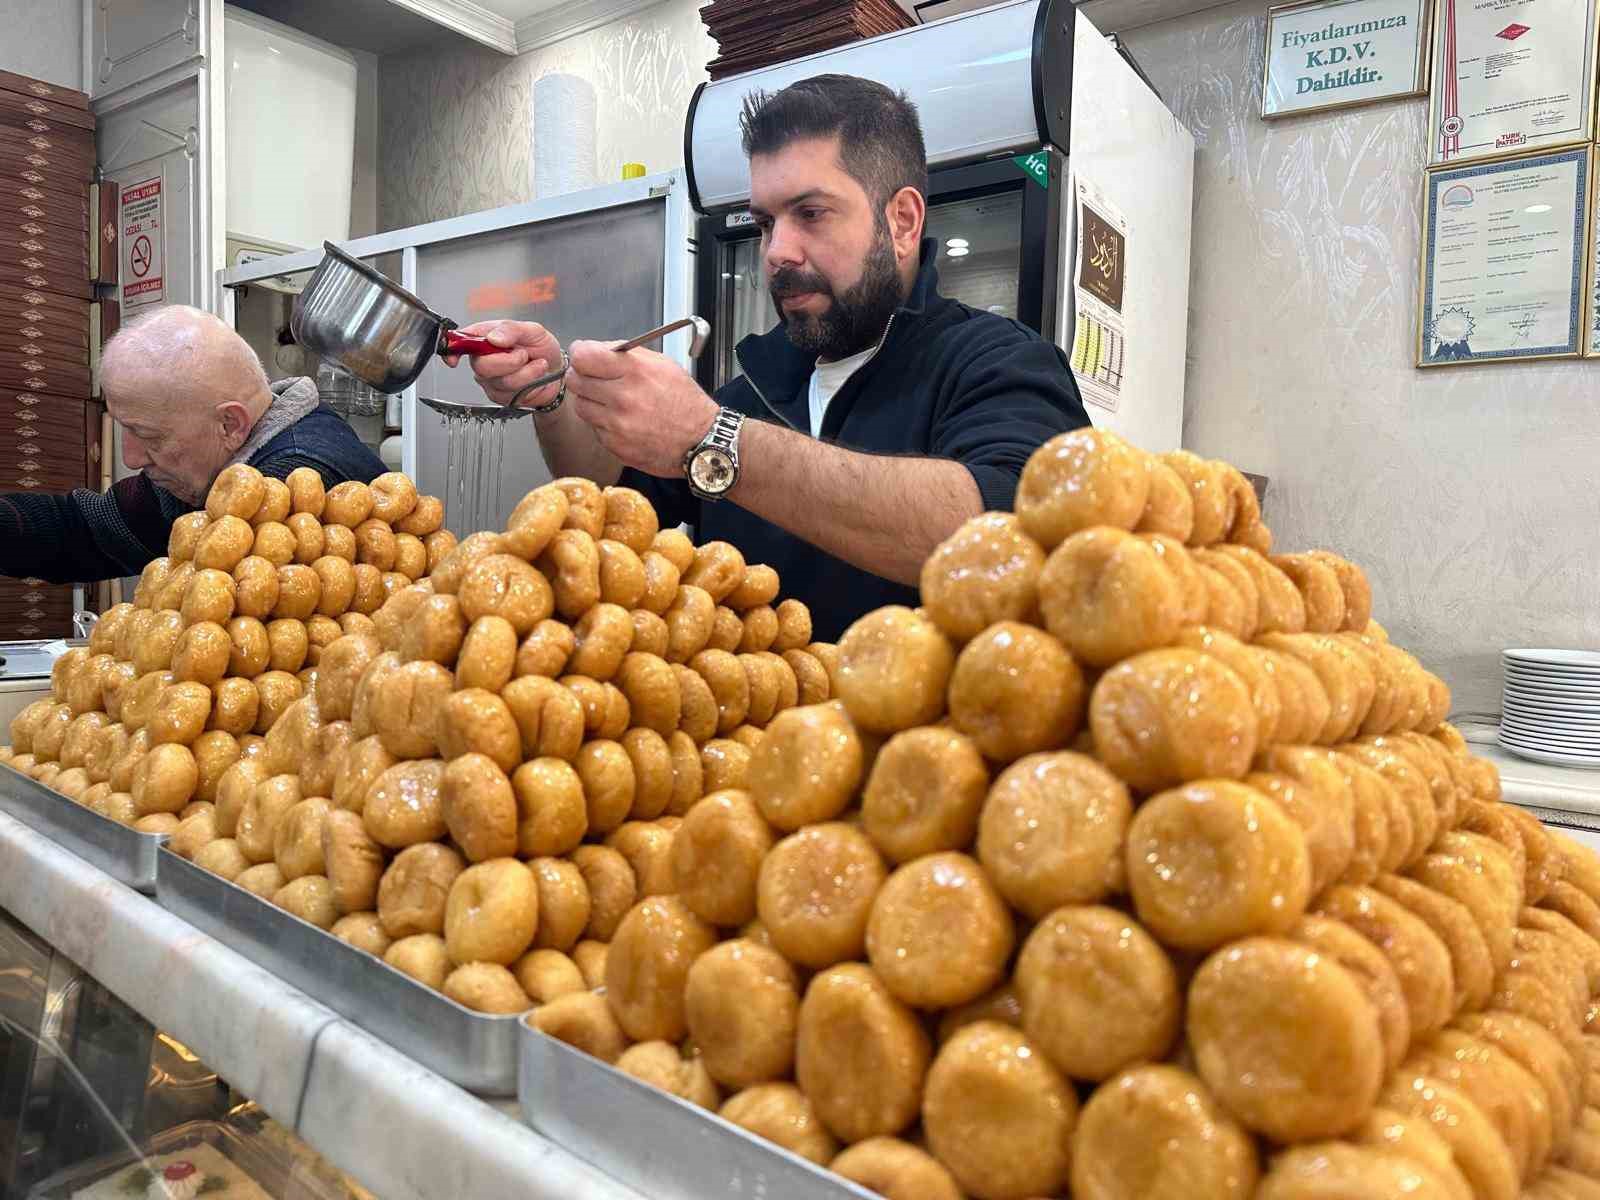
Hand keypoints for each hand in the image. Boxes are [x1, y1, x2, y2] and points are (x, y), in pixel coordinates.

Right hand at [444, 319, 564, 408]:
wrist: (556, 371)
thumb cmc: (541, 349)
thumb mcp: (532, 330)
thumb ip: (511, 329)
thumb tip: (493, 337)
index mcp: (485, 338)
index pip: (460, 341)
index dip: (453, 349)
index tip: (454, 358)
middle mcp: (484, 359)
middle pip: (480, 365)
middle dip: (507, 361)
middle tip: (523, 354)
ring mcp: (491, 379)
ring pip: (499, 381)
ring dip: (524, 372)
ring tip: (536, 363)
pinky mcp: (501, 396)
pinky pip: (510, 393)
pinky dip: (528, 382)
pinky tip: (535, 375)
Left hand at [566, 339, 718, 477]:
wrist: (700, 440)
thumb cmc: (684, 402)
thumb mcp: (662, 365)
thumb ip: (627, 354)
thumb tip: (598, 349)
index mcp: (635, 372)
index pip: (583, 357)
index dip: (581, 354)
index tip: (584, 356)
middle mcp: (623, 397)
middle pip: (575, 381)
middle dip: (583, 377)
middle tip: (595, 379)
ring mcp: (617, 424)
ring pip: (581, 406)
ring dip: (591, 401)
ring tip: (612, 402)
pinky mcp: (615, 445)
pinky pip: (594, 428)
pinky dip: (603, 423)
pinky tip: (623, 421)